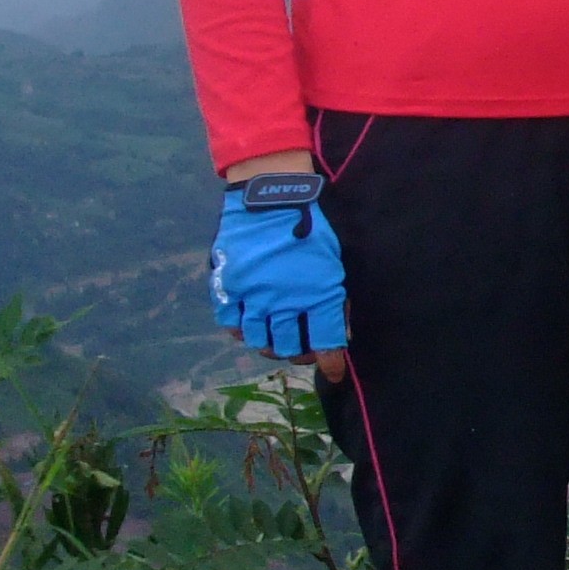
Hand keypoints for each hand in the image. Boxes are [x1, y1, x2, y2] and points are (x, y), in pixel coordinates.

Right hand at [210, 177, 348, 365]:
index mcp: (318, 294)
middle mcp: (284, 303)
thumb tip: (340, 331)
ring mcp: (253, 297)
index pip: (326, 342)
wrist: (269, 197)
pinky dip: (241, 329)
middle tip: (302, 349)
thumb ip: (336, 298)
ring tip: (275, 339)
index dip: (331, 363)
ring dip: (270, 345)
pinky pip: (231, 324)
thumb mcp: (335, 261)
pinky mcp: (228, 288)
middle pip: (289, 348)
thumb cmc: (311, 226)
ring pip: (259, 341)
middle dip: (299, 355)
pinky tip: (250, 324)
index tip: (333, 372)